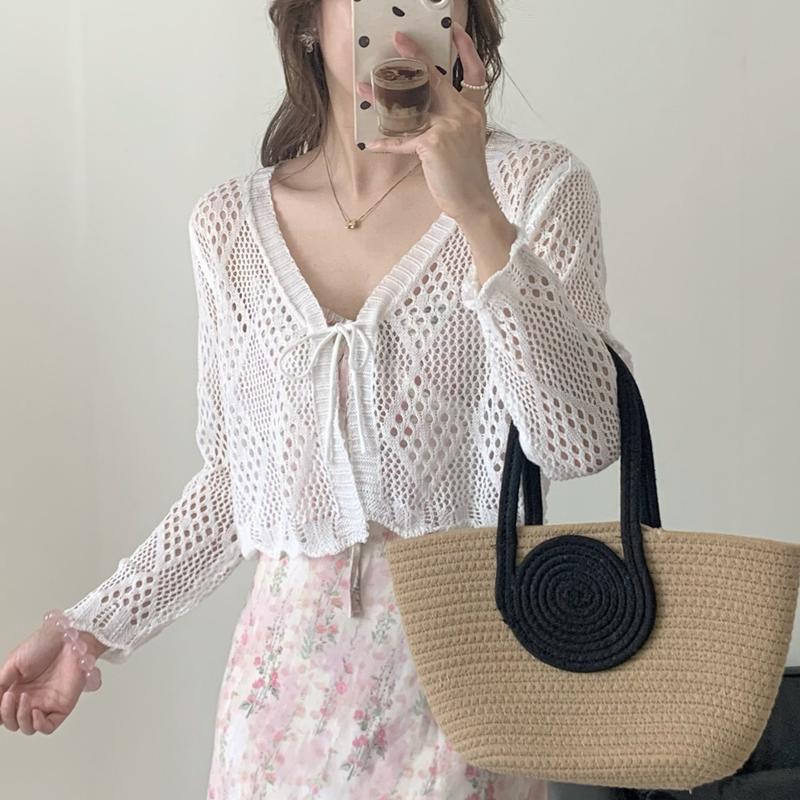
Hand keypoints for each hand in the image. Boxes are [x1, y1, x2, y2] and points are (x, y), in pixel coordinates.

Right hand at [0, 624, 104, 734]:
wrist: (68, 638)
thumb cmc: (44, 644)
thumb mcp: (13, 664)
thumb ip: (0, 685)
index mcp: (17, 689)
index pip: (2, 712)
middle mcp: (30, 698)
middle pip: (12, 722)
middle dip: (5, 714)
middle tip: (8, 697)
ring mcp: (46, 703)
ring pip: (27, 728)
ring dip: (20, 718)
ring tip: (23, 697)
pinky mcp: (62, 706)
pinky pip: (48, 727)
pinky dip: (38, 725)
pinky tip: (35, 712)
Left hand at [357, 20, 497, 222]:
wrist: (474, 202)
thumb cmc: (467, 177)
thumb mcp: (464, 144)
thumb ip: (449, 125)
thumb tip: (422, 117)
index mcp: (473, 112)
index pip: (474, 73)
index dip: (467, 50)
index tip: (456, 31)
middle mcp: (463, 114)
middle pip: (436, 78)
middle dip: (416, 55)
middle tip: (398, 40)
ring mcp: (449, 126)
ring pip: (410, 106)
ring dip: (383, 98)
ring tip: (365, 88)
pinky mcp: (433, 143)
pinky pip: (403, 141)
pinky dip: (387, 145)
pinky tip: (371, 144)